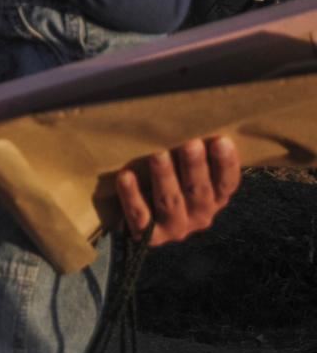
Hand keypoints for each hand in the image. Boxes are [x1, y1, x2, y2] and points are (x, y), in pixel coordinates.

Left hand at [115, 137, 239, 244]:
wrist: (136, 217)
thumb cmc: (166, 179)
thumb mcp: (184, 167)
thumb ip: (194, 151)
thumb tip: (191, 117)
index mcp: (215, 197)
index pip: (227, 183)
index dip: (226, 164)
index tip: (221, 141)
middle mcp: (200, 215)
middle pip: (199, 191)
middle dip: (194, 166)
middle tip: (190, 143)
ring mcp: (175, 227)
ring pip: (170, 202)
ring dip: (165, 177)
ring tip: (158, 155)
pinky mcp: (148, 235)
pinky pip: (140, 216)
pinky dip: (132, 195)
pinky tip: (125, 176)